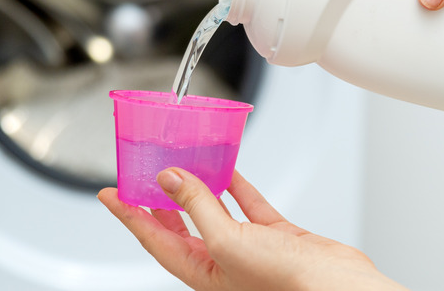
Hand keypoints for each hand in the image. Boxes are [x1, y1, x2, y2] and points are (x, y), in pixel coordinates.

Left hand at [99, 168, 408, 290]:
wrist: (333, 285)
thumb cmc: (284, 282)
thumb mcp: (227, 241)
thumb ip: (197, 207)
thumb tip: (170, 179)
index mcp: (202, 271)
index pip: (154, 238)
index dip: (129, 215)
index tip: (110, 194)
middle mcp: (221, 260)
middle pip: (180, 226)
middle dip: (159, 201)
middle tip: (143, 175)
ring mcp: (248, 247)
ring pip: (214, 210)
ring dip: (198, 186)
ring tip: (182, 163)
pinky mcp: (274, 235)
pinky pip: (247, 205)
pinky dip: (236, 185)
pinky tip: (228, 169)